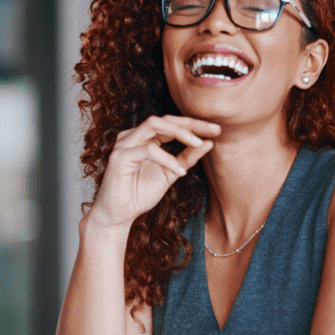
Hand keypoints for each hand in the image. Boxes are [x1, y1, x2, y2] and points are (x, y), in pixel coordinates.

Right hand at [88, 115, 217, 230]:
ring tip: (198, 143)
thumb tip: (208, 143)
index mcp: (144, 138)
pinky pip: (147, 150)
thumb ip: (186, 157)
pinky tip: (180, 171)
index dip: (194, 124)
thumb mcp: (171, 173)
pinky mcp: (119, 157)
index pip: (171, 124)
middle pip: (164, 119)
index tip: (216, 130)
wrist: (118, 215)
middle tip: (213, 130)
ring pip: (154, 126)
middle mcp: (133, 136)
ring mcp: (124, 144)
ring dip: (179, 133)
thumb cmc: (139, 194)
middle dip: (190, 123)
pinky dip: (166, 159)